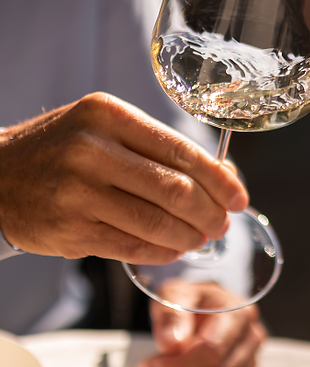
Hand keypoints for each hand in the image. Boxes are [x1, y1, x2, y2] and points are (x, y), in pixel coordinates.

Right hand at [0, 93, 247, 260]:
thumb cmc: (59, 150)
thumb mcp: (101, 128)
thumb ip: (152, 147)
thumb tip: (218, 176)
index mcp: (107, 115)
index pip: (181, 150)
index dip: (219, 179)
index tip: (238, 196)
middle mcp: (92, 150)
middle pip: (175, 189)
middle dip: (210, 212)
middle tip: (221, 224)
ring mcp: (79, 192)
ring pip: (157, 222)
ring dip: (189, 236)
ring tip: (201, 239)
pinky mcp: (71, 230)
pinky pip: (132, 246)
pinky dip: (161, 251)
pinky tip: (172, 249)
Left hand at [136, 282, 265, 366]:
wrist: (200, 305)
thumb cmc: (189, 300)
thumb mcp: (173, 294)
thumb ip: (170, 315)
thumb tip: (171, 343)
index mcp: (238, 314)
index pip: (211, 352)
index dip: (178, 365)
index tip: (151, 364)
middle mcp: (250, 339)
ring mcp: (249, 363)